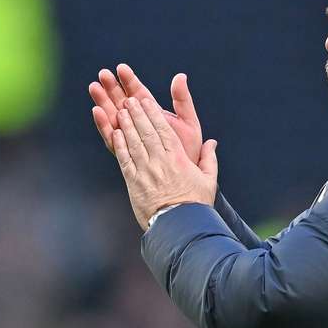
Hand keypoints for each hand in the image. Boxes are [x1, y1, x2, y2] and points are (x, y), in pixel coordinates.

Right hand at [89, 64, 202, 163]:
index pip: (139, 93)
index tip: (121, 68)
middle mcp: (140, 126)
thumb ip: (182, 100)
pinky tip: (97, 112)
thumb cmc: (189, 152)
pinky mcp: (125, 153)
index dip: (129, 80)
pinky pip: (112, 137)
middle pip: (122, 102)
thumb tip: (180, 76)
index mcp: (154, 116)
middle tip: (103, 74)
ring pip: (113, 117)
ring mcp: (131, 139)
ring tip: (94, 87)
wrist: (185, 182)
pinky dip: (104, 124)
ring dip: (103, 102)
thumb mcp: (189, 123)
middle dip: (112, 88)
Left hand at [112, 96, 217, 229]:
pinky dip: (119, 145)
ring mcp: (145, 172)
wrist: (179, 227)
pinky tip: (115, 134)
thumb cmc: (196, 205)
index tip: (146, 100)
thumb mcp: (208, 180)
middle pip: (146, 132)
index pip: (163, 130)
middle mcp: (160, 162)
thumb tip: (212, 143)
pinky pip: (124, 160)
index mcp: (178, 159)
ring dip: (126, 125)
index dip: (153, 113)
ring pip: (133, 143)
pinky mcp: (134, 183)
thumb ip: (210, 159)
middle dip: (137, 114)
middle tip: (129, 99)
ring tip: (120, 110)